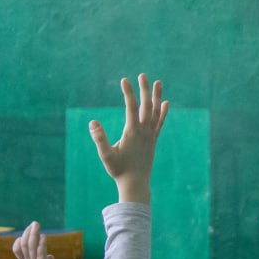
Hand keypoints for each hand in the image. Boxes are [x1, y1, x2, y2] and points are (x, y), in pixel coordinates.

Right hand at [12, 221, 53, 258]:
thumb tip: (51, 256)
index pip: (21, 250)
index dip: (24, 240)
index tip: (29, 231)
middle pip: (25, 246)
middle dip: (29, 234)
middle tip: (33, 224)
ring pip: (31, 248)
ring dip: (34, 235)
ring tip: (36, 225)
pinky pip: (39, 256)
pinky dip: (41, 246)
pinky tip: (44, 237)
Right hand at [89, 73, 167, 203]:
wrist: (136, 184)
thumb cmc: (119, 170)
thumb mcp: (106, 155)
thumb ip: (99, 139)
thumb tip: (92, 122)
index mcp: (132, 132)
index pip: (132, 108)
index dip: (128, 93)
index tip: (124, 79)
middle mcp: (144, 132)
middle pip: (146, 106)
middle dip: (144, 90)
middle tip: (143, 75)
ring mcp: (150, 135)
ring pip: (156, 112)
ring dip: (156, 97)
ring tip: (158, 82)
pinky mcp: (153, 140)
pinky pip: (160, 123)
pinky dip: (163, 112)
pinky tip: (165, 103)